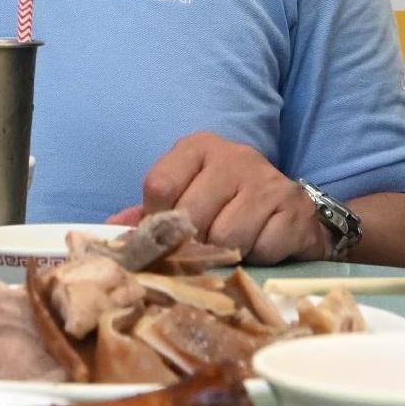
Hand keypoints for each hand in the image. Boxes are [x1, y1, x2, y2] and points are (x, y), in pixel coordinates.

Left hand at [115, 133, 332, 263]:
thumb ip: (148, 214)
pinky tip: (261, 246)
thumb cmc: (227, 206)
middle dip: (193, 242)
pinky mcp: (296, 209)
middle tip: (202, 246)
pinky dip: (259, 257)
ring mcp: (269, 181)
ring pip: (227, 236)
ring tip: (233, 246)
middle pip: (191, 215)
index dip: (158, 220)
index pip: (159, 186)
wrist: (291, 211)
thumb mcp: (186, 197)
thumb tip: (108, 231)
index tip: (169, 232)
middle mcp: (235, 157)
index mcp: (199, 148)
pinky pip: (264, 248)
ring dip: (226, 252)